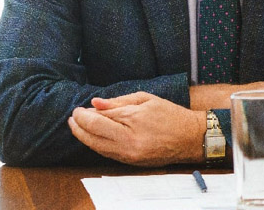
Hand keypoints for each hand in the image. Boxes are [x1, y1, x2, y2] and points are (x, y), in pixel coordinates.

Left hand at [67, 91, 203, 165]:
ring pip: (96, 146)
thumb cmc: (171, 116)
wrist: (191, 138)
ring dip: (82, 136)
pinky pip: (105, 154)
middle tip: (72, 117)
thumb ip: (119, 101)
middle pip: (93, 133)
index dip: (86, 113)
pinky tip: (90, 138)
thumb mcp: (147, 100)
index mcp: (134, 120)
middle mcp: (129, 139)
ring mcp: (129, 153)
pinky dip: (94, 145)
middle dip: (78, 125)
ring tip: (76, 127)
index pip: (100, 116)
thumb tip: (95, 103)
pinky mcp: (130, 162)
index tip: (79, 109)